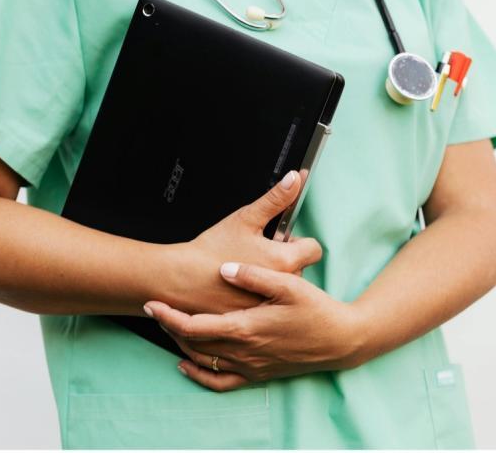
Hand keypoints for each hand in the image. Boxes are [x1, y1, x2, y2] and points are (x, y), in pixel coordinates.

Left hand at [143, 262, 361, 390]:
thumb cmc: (317, 311)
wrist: (342, 341)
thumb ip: (255, 276)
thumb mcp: (289, 286)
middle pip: (193, 343)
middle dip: (169, 326)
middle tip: (154, 307)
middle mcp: (244, 351)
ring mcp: (250, 366)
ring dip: (181, 344)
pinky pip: (220, 382)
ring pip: (203, 361)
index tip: (152, 303)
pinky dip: (199, 375)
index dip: (169, 316)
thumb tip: (225, 268)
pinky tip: (186, 364)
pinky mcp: (257, 374)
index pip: (195, 326)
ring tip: (168, 324)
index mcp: (247, 328)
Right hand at [168, 170, 321, 314]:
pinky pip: (266, 304)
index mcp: (285, 260)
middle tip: (256, 252)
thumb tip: (295, 179)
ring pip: (281, 287)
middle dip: (282, 259)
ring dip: (271, 278)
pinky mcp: (255, 317)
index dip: (297, 241)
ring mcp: (268, 304)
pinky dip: (257, 295)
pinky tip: (240, 287)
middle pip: (298, 268)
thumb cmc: (211, 249)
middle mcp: (281, 286)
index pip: (313, 249)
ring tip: (246, 269)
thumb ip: (276, 199)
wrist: (182, 279)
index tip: (281, 239)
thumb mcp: (246, 218)